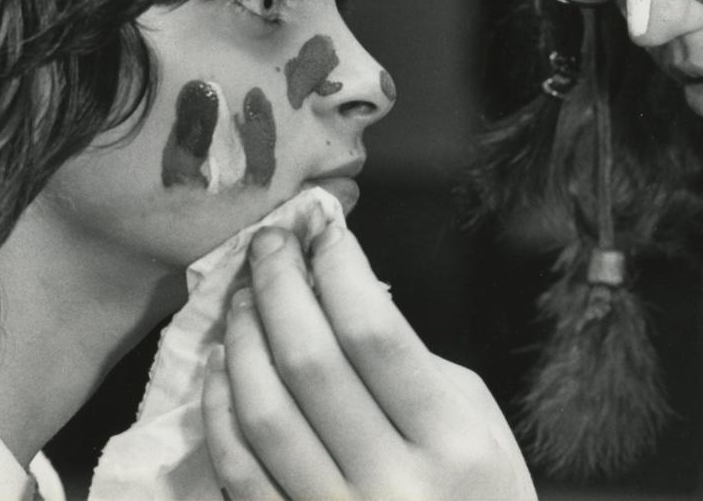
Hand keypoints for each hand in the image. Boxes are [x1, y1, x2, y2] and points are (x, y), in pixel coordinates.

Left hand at [201, 222, 536, 500]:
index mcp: (453, 443)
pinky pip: (239, 471)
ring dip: (243, 340)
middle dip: (281, 287)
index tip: (321, 228)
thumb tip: (339, 294)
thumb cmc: (481, 495)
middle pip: (311, 364)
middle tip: (270, 242)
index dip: (338, 268)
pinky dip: (220, 410)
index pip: (375, 334)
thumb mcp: (478, 422)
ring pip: (265, 414)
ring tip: (241, 296)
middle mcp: (394, 486)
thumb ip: (415, 364)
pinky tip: (220, 365)